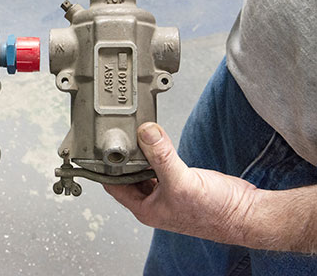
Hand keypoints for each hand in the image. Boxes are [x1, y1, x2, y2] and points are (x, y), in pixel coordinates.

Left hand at [104, 123, 258, 244]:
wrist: (245, 213)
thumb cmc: (215, 212)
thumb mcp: (181, 180)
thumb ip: (161, 155)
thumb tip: (145, 133)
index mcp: (144, 208)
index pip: (112, 185)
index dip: (105, 166)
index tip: (102, 145)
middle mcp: (152, 202)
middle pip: (127, 175)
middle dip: (124, 157)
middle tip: (120, 134)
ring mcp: (166, 192)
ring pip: (144, 169)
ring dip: (141, 154)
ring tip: (137, 135)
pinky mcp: (179, 182)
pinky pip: (160, 164)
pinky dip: (156, 154)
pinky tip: (157, 143)